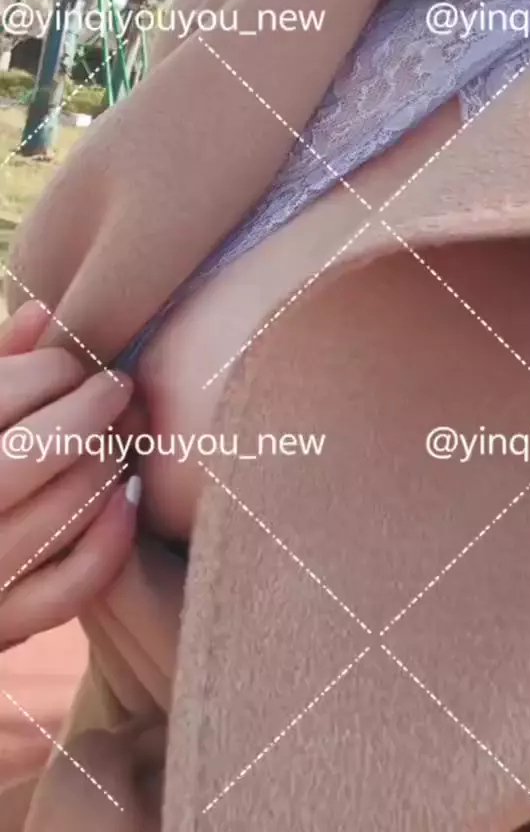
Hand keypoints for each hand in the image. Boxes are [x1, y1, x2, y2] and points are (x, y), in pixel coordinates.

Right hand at [0, 300, 138, 648]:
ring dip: (105, 467)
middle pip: (30, 454)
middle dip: (89, 414)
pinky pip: (65, 590)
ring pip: (55, 517)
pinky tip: (126, 502)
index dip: (49, 370)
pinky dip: (106, 545)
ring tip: (125, 437)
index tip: (78, 362)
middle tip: (122, 390)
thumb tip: (43, 312)